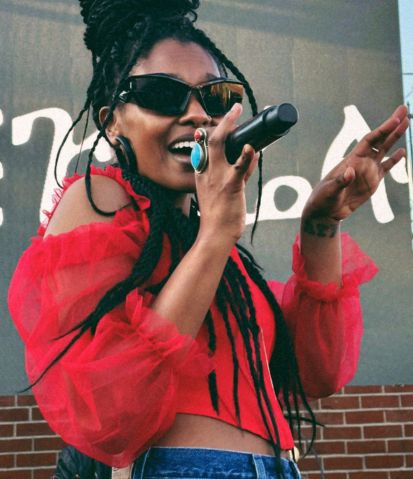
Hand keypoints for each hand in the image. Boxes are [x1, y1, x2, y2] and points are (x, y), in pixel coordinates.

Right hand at [195, 103, 258, 243]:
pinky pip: (238, 167)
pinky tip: (253, 148)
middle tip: (235, 108)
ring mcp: (217, 177)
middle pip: (210, 140)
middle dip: (223, 121)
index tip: (223, 121)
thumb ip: (236, 172)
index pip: (204, 147)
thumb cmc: (219, 215)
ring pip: (218, 145)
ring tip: (238, 114)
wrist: (215, 234)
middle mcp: (207, 172)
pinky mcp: (230, 186)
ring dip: (229, 127)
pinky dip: (247, 155)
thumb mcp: (220, 192)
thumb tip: (251, 152)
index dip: (213, 131)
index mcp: (203, 173)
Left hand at [302, 105, 408, 221]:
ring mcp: (368, 171)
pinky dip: (394, 160)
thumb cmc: (323, 198)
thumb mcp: (330, 190)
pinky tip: (402, 152)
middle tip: (404, 109)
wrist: (325, 211)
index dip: (383, 129)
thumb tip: (350, 171)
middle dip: (392, 125)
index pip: (370, 140)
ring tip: (407, 122)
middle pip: (380, 139)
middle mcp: (362, 162)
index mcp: (352, 160)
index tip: (395, 119)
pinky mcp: (372, 182)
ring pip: (385, 150)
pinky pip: (386, 168)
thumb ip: (341, 181)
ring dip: (395, 137)